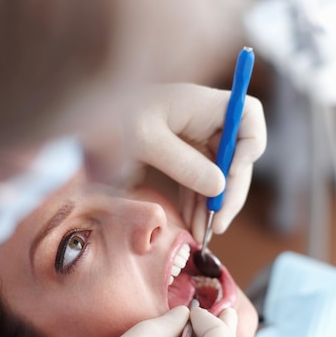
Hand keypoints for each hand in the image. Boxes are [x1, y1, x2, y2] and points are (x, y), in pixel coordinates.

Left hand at [127, 83, 265, 242]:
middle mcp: (203, 119)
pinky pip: (200, 179)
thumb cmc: (113, 119)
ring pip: (220, 172)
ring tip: (202, 232)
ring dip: (215, 203)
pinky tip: (193, 223)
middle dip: (232, 189)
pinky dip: (199, 202)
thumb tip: (218, 188)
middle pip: (238, 153)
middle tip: (219, 223)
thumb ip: (182, 164)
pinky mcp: (182, 154)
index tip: (233, 174)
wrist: (85, 118)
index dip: (250, 144)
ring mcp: (194, 137)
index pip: (248, 114)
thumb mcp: (146, 142)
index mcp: (200, 104)